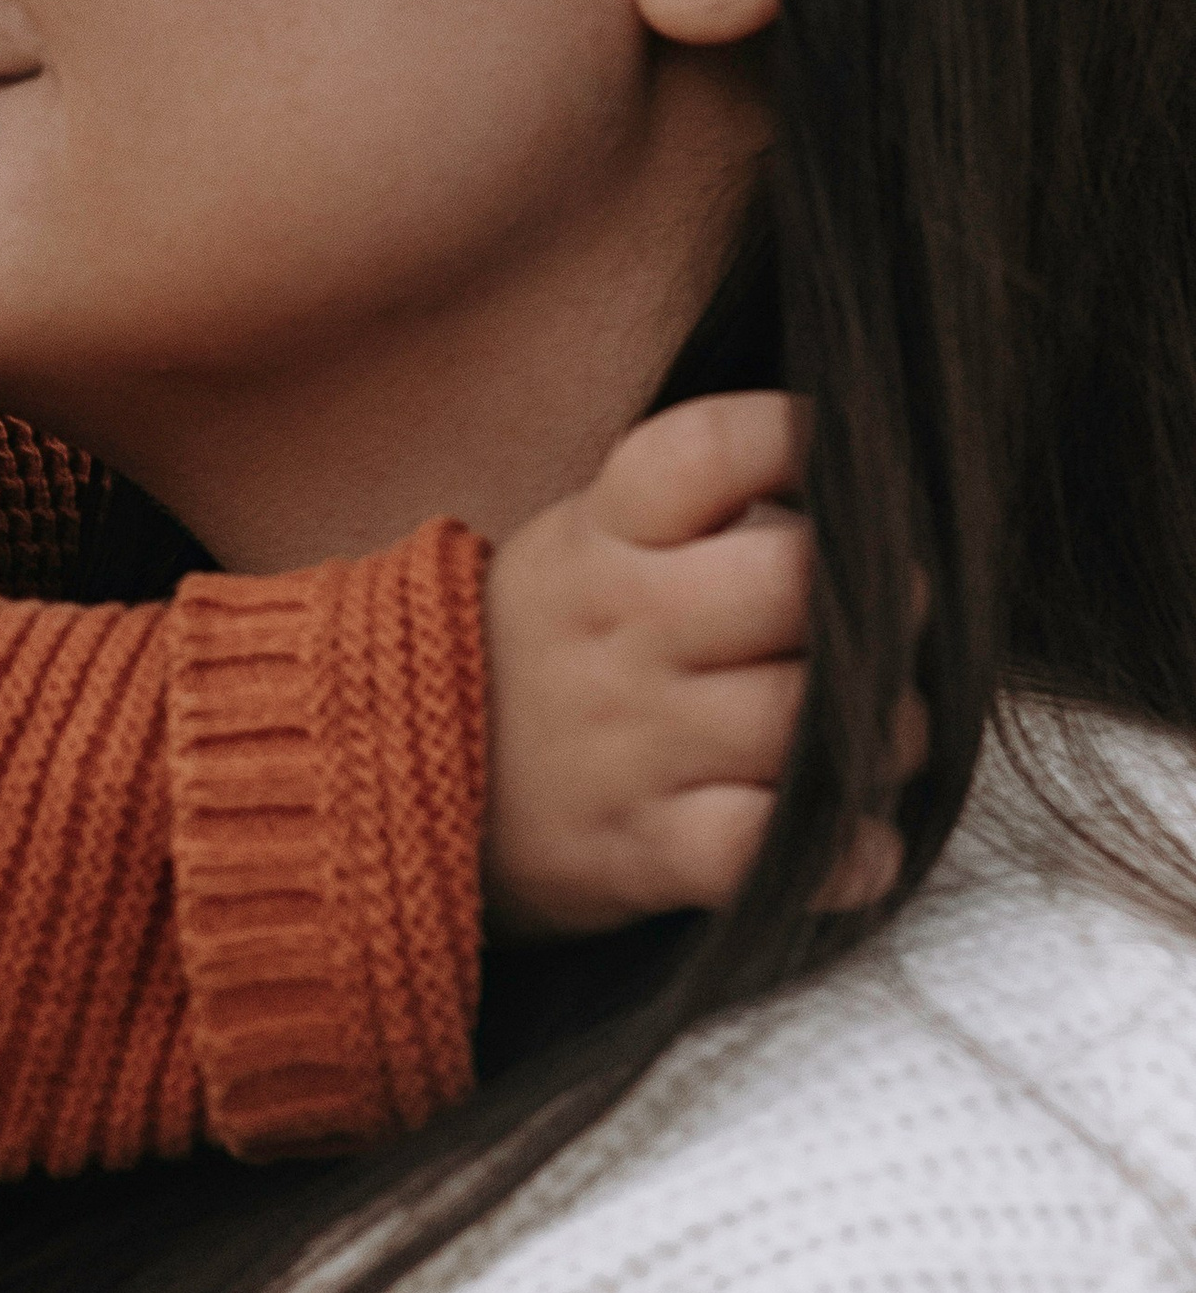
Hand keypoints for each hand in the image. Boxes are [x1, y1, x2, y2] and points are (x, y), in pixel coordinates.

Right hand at [482, 390, 923, 938]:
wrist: (395, 777)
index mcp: (603, 534)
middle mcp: (620, 627)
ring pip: (804, 722)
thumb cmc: (542, 647)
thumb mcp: (584, 544)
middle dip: (886, 603)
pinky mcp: (639, 847)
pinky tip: (864, 842)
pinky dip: (843, 853)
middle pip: (795, 585)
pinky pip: (766, 849)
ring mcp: (629, 741)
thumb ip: (699, 512)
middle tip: (896, 622)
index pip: (713, 449)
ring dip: (888, 735)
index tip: (848, 460)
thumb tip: (856, 497)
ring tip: (884, 737)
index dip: (805, 440)